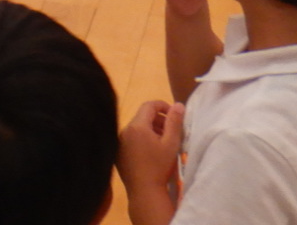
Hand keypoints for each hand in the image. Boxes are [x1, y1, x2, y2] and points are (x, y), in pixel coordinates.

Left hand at [117, 99, 184, 215]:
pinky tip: (151, 152)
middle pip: (142, 117)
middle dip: (158, 120)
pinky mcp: (118, 152)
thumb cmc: (160, 167)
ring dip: (150, 130)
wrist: (144, 192)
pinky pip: (130, 139)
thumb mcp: (171, 143)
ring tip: (163, 142)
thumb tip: (178, 104)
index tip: (174, 114)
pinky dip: (141, 139)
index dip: (163, 106)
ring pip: (136, 128)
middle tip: (171, 131)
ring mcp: (119, 142)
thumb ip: (175, 122)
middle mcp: (124, 130)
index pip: (149, 105)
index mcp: (137, 126)